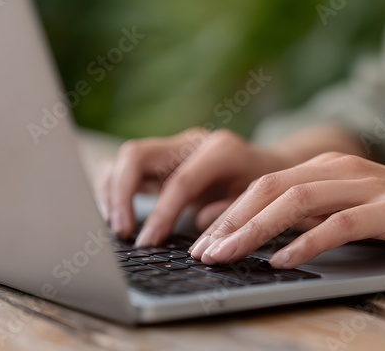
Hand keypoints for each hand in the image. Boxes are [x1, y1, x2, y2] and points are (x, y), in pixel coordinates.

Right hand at [100, 128, 293, 244]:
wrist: (272, 169)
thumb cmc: (267, 190)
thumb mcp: (260, 203)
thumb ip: (232, 213)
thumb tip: (199, 226)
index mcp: (219, 150)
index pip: (178, 181)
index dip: (160, 214)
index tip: (147, 243)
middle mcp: (191, 141)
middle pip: (137, 155)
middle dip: (121, 194)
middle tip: (121, 232)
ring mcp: (174, 146)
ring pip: (126, 158)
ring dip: (113, 192)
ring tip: (117, 227)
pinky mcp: (162, 159)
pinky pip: (127, 167)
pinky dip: (116, 189)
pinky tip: (117, 215)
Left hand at [189, 152, 384, 267]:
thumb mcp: (349, 210)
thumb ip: (308, 215)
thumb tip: (256, 233)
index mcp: (326, 166)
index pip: (263, 184)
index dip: (227, 211)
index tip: (198, 240)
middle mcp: (340, 168)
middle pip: (270, 189)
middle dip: (230, 221)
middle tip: (201, 253)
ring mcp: (366, 185)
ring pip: (297, 202)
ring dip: (256, 230)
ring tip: (227, 256)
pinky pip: (339, 224)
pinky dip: (306, 242)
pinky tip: (282, 260)